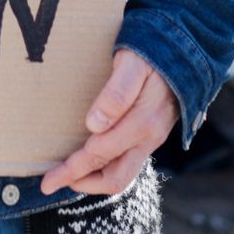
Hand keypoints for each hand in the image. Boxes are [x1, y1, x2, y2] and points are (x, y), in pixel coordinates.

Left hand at [38, 49, 177, 197]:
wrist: (186, 51)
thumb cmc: (153, 53)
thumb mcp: (133, 64)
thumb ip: (117, 93)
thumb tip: (94, 124)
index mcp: (142, 123)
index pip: (100, 155)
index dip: (72, 169)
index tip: (48, 180)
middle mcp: (149, 138)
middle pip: (114, 178)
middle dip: (80, 182)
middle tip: (50, 182)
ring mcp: (151, 139)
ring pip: (123, 175)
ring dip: (93, 179)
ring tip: (68, 176)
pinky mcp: (150, 136)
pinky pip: (128, 163)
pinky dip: (106, 169)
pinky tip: (91, 162)